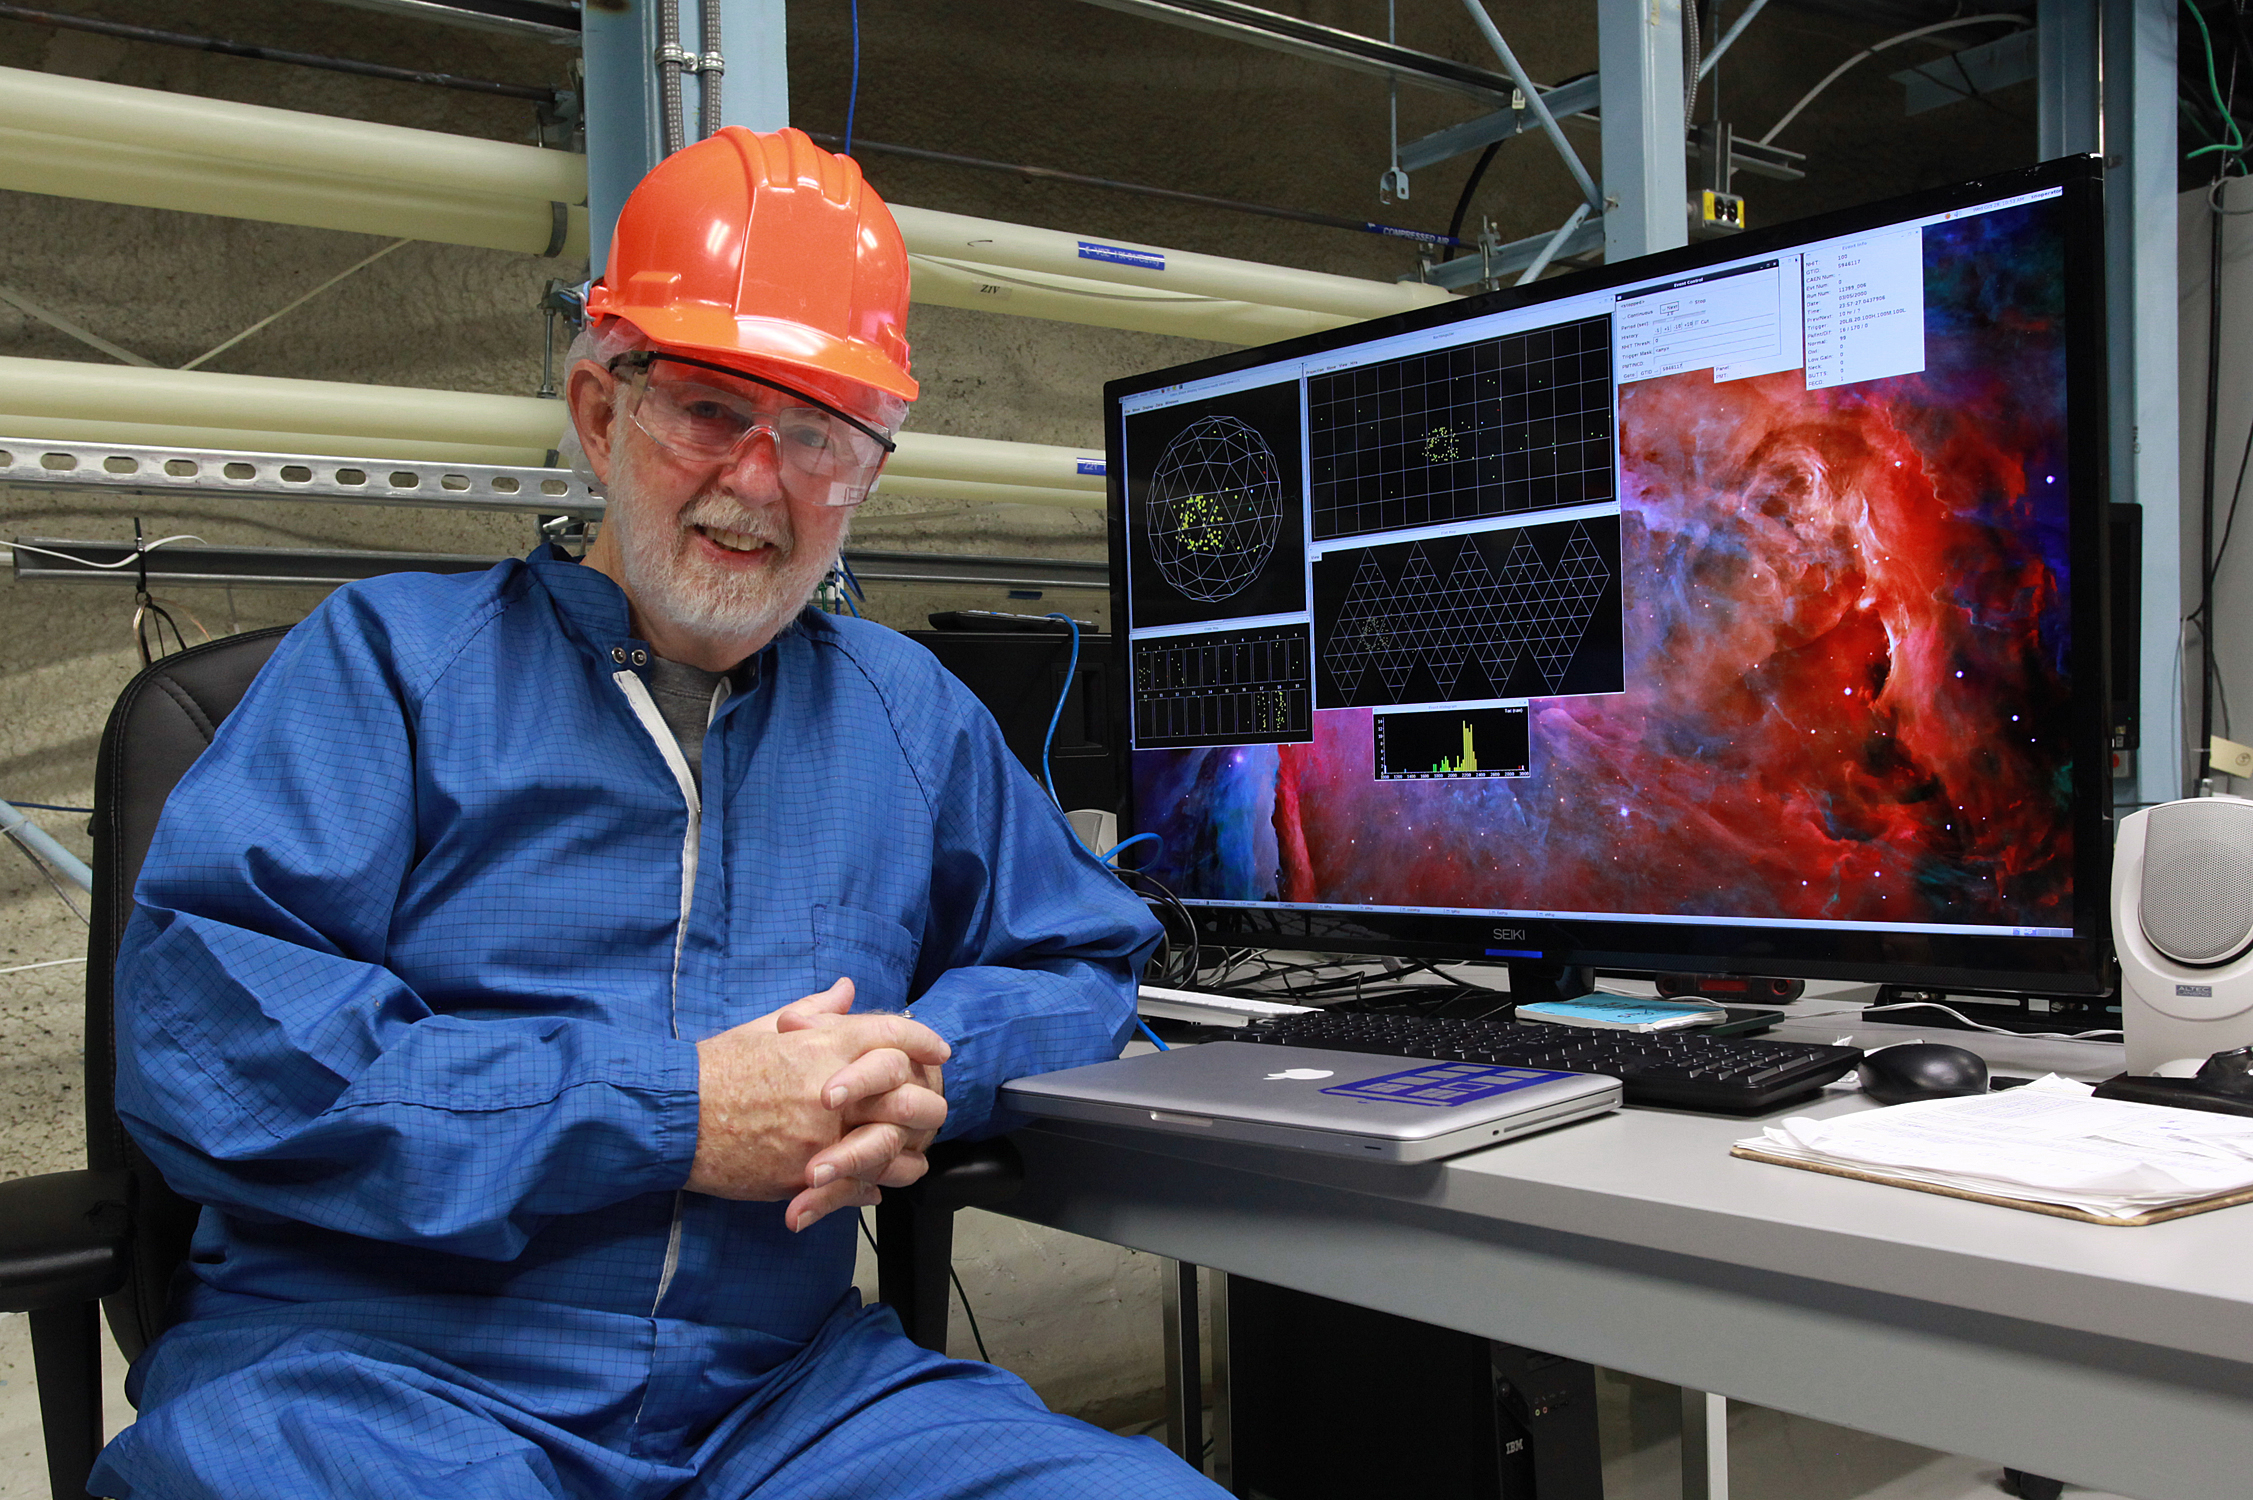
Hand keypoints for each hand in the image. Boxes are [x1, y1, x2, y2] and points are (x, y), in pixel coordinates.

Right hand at [685, 979, 948, 1225]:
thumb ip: (815, 1012)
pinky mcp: (804, 1175)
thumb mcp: (765, 1027)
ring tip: (906, 1152)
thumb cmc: (716, 1067)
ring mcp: (821, 1136)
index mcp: (824, 1044)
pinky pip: (856, 1185)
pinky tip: (875, 1185)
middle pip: (908, 1095)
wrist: (674, 1115)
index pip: (894, 1034)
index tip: (939, 1051)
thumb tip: (846, 990)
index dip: (924, 1040)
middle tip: (930, 1105)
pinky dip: (872, 1186)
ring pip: (891, 1148)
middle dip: (927, 1101)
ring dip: (904, 1152)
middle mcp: (832, 1089)